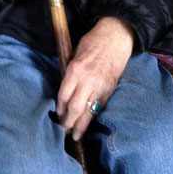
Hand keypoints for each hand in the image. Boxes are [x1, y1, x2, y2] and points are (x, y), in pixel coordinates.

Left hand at [57, 17, 133, 140]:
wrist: (115, 38)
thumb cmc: (92, 42)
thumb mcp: (75, 53)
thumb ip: (70, 71)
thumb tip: (64, 86)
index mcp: (75, 69)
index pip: (63, 95)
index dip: (59, 108)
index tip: (57, 114)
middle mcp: (87, 80)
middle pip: (75, 108)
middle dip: (67, 122)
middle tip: (62, 130)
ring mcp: (100, 87)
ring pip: (88, 112)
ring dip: (80, 125)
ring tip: (74, 135)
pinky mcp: (109, 90)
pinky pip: (99, 108)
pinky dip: (92, 117)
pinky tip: (87, 123)